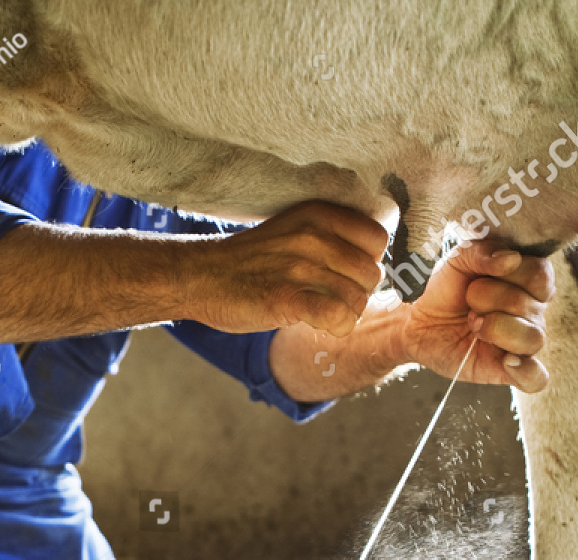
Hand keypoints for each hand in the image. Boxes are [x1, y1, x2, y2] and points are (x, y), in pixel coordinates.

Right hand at [185, 201, 388, 338]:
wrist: (200, 276)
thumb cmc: (250, 261)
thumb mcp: (294, 230)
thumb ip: (332, 238)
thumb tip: (374, 262)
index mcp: (319, 214)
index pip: (377, 239)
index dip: (367, 262)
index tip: (346, 274)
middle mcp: (313, 235)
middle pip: (371, 273)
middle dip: (357, 293)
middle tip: (330, 298)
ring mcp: (300, 266)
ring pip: (357, 299)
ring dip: (345, 314)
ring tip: (320, 311)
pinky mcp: (287, 297)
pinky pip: (338, 316)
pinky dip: (335, 327)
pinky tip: (317, 323)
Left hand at [400, 241, 553, 391]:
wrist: (417, 321)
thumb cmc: (444, 288)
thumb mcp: (458, 259)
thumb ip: (483, 251)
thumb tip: (511, 259)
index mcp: (528, 281)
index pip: (540, 275)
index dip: (511, 274)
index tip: (481, 276)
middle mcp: (532, 312)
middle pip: (530, 305)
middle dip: (489, 300)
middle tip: (469, 305)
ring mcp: (522, 342)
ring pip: (534, 338)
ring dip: (497, 328)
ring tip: (474, 325)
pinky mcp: (508, 370)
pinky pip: (536, 378)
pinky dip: (527, 371)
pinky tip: (506, 361)